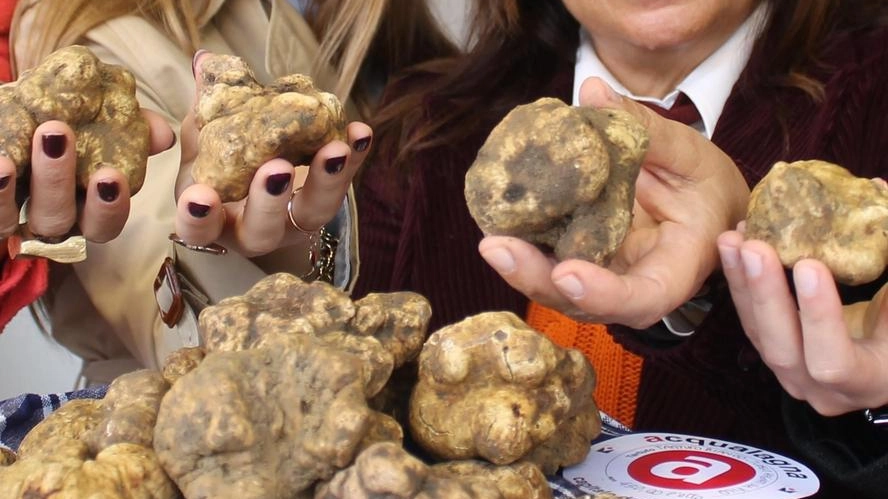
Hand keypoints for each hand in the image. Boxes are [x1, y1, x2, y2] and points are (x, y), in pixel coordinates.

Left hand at [0, 111, 174, 245]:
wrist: (18, 116)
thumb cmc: (57, 121)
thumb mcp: (96, 121)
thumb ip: (133, 128)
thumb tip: (163, 134)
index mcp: (82, 208)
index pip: (103, 224)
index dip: (109, 208)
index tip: (111, 175)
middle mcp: (46, 218)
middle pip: (56, 221)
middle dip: (56, 181)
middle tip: (58, 132)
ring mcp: (11, 215)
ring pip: (10, 218)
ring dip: (19, 177)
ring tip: (28, 134)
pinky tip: (2, 160)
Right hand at [173, 51, 369, 257]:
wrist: (258, 178)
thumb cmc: (221, 166)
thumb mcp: (204, 141)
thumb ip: (204, 109)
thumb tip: (205, 61)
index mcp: (212, 221)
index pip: (199, 228)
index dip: (197, 216)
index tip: (199, 195)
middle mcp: (254, 231)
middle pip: (262, 231)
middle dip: (269, 201)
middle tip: (277, 168)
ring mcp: (295, 222)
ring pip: (313, 213)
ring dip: (326, 181)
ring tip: (335, 149)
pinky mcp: (327, 203)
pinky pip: (343, 185)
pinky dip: (354, 159)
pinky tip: (360, 133)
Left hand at [478, 77, 749, 328]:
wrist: (706, 211)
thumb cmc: (707, 189)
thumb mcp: (693, 157)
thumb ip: (649, 132)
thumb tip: (593, 92)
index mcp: (673, 271)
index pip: (641, 299)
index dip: (603, 294)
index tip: (567, 274)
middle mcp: (631, 286)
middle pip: (582, 303)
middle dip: (535, 279)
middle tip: (496, 247)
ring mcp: (602, 277)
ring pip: (555, 288)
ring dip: (519, 266)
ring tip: (489, 236)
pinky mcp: (580, 260)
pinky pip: (548, 260)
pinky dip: (522, 243)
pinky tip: (495, 216)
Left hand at [718, 229, 887, 414]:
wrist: (882, 362)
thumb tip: (873, 246)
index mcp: (866, 383)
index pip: (835, 362)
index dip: (820, 317)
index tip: (810, 266)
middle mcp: (821, 389)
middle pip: (783, 348)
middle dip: (766, 294)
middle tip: (754, 248)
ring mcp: (790, 374)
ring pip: (757, 332)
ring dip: (742, 282)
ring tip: (733, 240)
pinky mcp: (771, 352)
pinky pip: (749, 321)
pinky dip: (739, 283)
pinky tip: (732, 247)